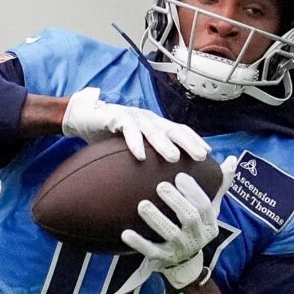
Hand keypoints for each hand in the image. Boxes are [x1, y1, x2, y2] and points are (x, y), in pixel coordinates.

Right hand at [61, 87, 210, 161]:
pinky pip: (128, 129)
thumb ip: (149, 155)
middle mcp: (148, 119)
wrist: (84, 118)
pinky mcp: (116, 117)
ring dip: (164, 144)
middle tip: (201, 156)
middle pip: (173, 129)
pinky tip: (141, 156)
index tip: (209, 155)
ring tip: (174, 157)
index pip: (180, 131)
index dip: (195, 140)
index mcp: (156, 124)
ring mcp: (133, 117)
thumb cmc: (111, 135)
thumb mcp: (134, 145)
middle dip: (188, 142)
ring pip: (153, 130)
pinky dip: (135, 142)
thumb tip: (166, 177)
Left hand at [107, 156, 237, 293]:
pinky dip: (138, 243)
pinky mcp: (162, 259)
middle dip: (176, 201)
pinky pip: (150, 251)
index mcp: (210, 223)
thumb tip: (233, 159)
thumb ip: (220, 184)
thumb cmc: (196, 225)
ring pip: (170, 234)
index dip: (193, 191)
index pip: (204, 205)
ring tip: (142, 205)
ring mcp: (180, 249)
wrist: (185, 263)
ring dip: (156, 219)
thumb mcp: (210, 208)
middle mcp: (197, 237)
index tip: (179, 175)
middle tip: (161, 186)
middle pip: (189, 218)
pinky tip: (126, 233)